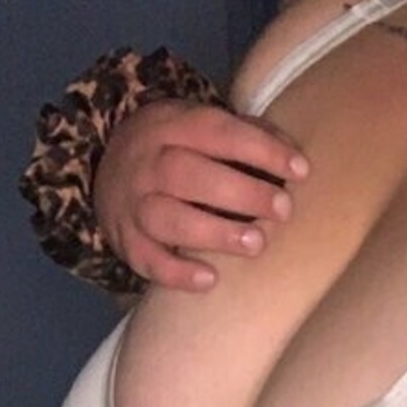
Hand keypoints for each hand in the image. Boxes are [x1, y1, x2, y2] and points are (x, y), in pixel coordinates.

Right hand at [93, 101, 309, 289]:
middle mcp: (147, 163)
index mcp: (170, 126)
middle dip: (241, 193)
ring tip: (256, 243)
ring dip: (215, 232)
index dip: (260, 149)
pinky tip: (210, 280)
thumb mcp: (197, 127)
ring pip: (167, 217)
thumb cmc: (175, 150)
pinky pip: (148, 260)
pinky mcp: (127, 242)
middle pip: (188, 174)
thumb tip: (295, 161)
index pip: (216, 131)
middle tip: (283, 210)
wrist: (106, 170)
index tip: (300, 170)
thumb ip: (245, 136)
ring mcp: (133, 204)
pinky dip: (177, 273)